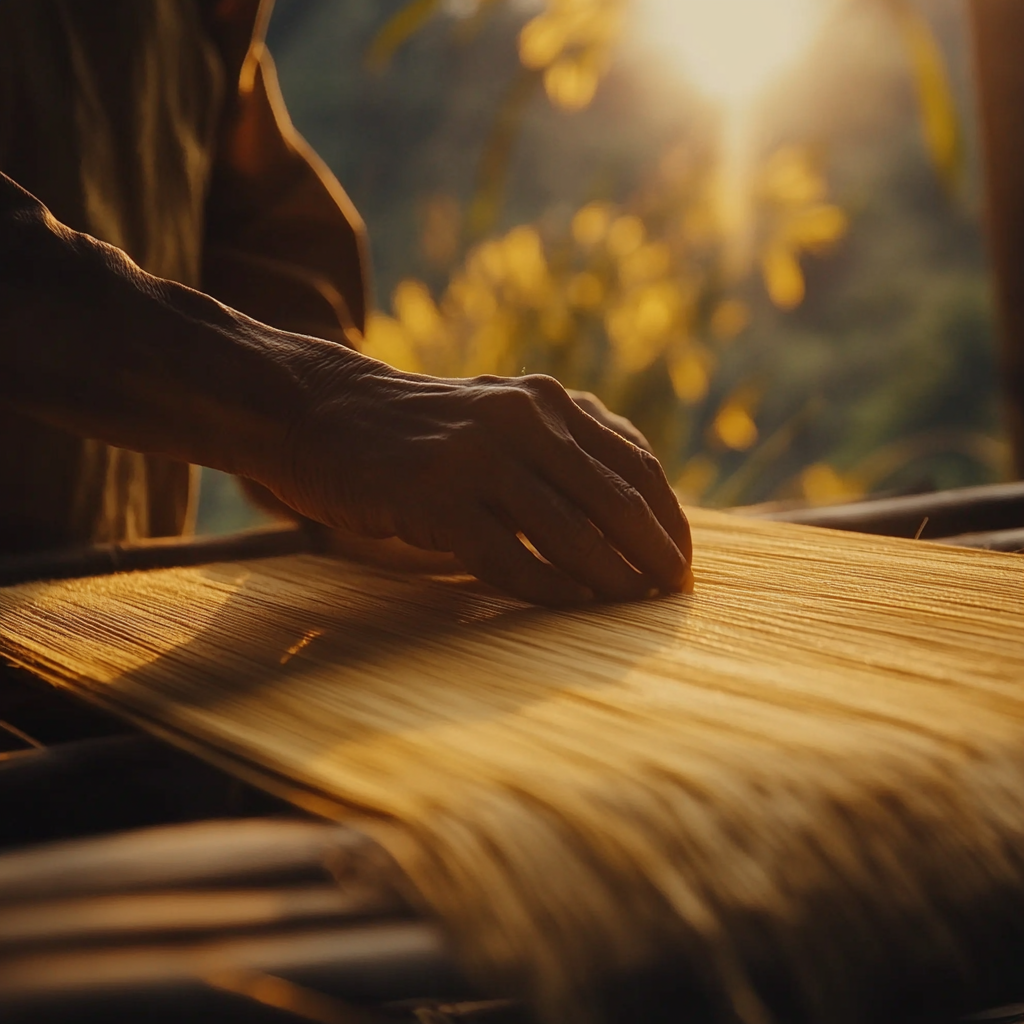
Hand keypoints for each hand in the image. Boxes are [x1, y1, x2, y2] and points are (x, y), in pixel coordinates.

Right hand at [270, 358, 691, 605]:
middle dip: (654, 556)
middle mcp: (522, 420)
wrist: (321, 413)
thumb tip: (630, 519)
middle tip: (674, 599)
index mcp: (547, 402)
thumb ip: (559, 452)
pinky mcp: (433, 496)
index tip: (683, 565)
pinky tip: (572, 609)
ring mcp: (477, 456)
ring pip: (570, 532)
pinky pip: (508, 557)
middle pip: (615, 500)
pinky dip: (547, 588)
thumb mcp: (498, 420)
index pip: (635, 464)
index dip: (668, 519)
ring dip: (612, 580)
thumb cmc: (420, 433)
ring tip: (635, 612)